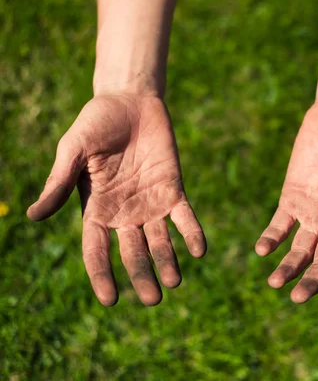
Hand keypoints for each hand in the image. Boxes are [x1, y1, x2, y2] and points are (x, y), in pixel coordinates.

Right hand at [27, 95, 205, 305]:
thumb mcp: (73, 150)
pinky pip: (185, 217)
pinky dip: (192, 233)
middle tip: (154, 299)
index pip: (97, 252)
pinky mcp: (174, 190)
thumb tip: (33, 217)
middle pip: (133, 253)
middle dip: (143, 276)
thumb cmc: (95, 123)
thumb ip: (59, 182)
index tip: (111, 301)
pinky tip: (200, 250)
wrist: (130, 101)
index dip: (102, 276)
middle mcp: (125, 214)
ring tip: (175, 282)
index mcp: (96, 210)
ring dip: (169, 262)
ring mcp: (151, 204)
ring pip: (161, 242)